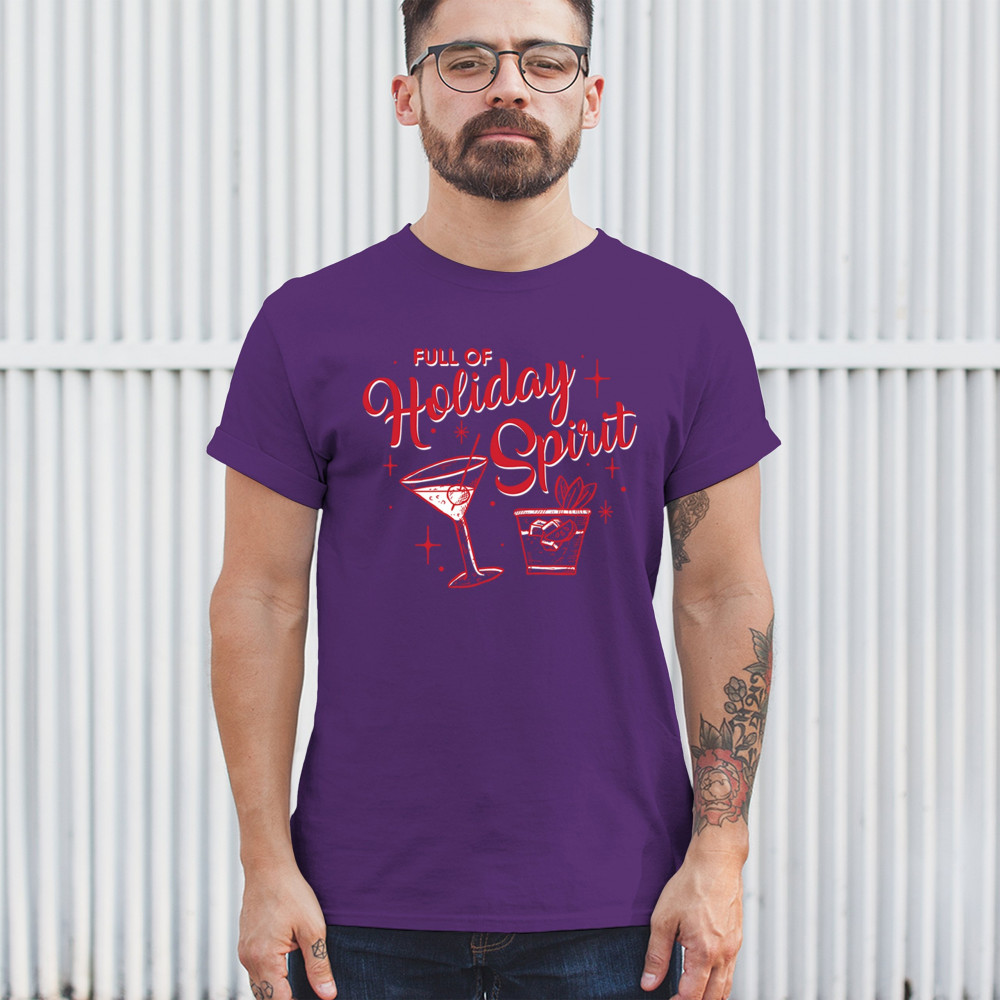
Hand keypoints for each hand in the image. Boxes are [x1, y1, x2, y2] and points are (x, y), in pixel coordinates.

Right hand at [238, 859, 337, 998]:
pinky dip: (269, 977)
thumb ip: (318, 964)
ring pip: (258, 986)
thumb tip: (328, 994)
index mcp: (265, 958)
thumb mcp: (312, 928)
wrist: (268, 867)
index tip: (312, 998)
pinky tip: (285, 971)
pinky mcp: (245, 943)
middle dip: (285, 999)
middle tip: (308, 994)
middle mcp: (248, 959)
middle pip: (265, 997)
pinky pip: (255, 971)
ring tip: (298, 988)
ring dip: (276, 990)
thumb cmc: (291, 893)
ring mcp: (244, 951)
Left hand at [640, 852, 742, 998]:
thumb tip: (649, 983)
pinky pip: (731, 971)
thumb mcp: (663, 919)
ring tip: (691, 995)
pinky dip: (719, 983)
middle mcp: (724, 955)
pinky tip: (706, 977)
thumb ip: (656, 955)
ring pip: (726, 987)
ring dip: (709, 997)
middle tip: (677, 999)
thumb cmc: (690, 886)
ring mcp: (734, 948)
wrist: (716, 863)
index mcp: (704, 953)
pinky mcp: (737, 939)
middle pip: (713, 998)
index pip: (692, 995)